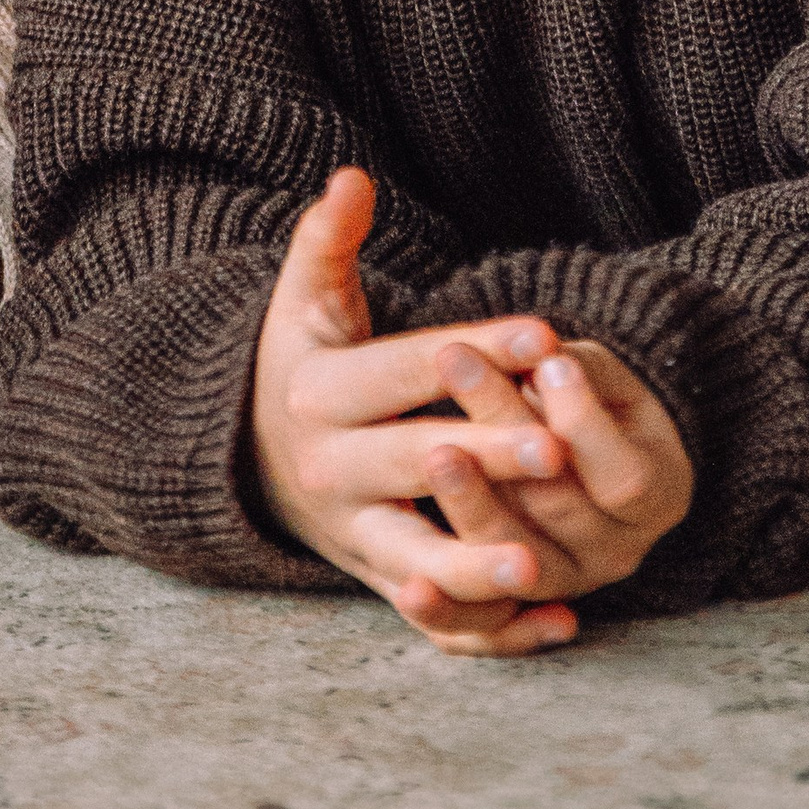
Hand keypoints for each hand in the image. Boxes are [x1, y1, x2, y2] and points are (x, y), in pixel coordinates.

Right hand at [252, 171, 690, 653]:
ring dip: (477, 568)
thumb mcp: (302, 302)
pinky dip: (490, 631)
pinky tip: (555, 625)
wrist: (250, 459)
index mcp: (318, 395)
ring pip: (416, 562)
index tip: (544, 333)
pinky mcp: (378, 583)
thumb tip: (353, 177)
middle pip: (414, 463)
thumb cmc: (299, 365)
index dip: (473, 351)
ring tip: (540, 568)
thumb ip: (327, 240)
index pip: (402, 369)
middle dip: (488, 460)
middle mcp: (331, 471)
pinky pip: (433, 619)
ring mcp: (353, 536)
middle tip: (558, 453)